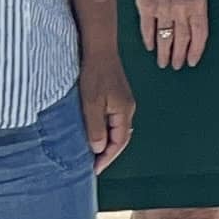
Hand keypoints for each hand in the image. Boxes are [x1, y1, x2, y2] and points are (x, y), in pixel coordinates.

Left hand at [80, 53, 135, 170]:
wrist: (99, 48)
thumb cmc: (94, 74)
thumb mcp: (91, 103)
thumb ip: (95, 128)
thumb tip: (99, 149)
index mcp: (124, 111)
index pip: (119, 142)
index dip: (107, 157)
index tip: (94, 169)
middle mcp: (127, 108)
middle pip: (120, 137)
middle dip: (108, 153)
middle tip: (93, 165)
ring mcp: (122, 101)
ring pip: (115, 128)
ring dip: (106, 142)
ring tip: (91, 153)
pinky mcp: (115, 95)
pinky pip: (111, 119)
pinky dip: (104, 130)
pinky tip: (93, 132)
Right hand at [131, 0, 211, 70]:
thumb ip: (194, 6)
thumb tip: (193, 29)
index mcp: (198, 1)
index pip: (200, 33)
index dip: (196, 50)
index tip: (192, 61)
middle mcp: (182, 7)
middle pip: (182, 39)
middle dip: (179, 56)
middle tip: (177, 66)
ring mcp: (163, 7)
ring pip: (165, 38)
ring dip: (164, 53)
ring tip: (163, 62)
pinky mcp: (146, 5)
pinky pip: (148, 29)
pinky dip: (149, 40)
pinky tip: (150, 47)